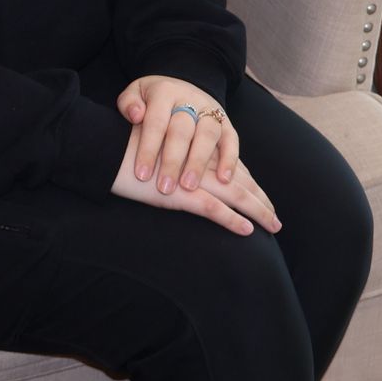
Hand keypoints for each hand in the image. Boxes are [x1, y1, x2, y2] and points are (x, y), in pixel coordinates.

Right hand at [110, 130, 279, 235]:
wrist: (104, 150)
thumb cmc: (126, 153)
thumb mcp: (156, 155)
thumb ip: (173, 161)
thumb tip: (182, 176)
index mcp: (195, 152)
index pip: (232, 169)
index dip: (250, 184)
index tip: (264, 200)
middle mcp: (200, 162)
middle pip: (241, 182)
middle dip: (260, 200)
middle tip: (277, 220)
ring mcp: (192, 178)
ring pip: (235, 195)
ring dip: (257, 212)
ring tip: (273, 226)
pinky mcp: (180, 193)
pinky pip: (213, 209)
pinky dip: (232, 220)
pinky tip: (247, 230)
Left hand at [116, 74, 238, 196]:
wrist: (182, 87)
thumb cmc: (152, 100)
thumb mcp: (135, 93)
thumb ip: (128, 103)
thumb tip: (136, 115)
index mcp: (164, 92)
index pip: (156, 121)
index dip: (148, 149)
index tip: (141, 175)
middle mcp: (190, 100)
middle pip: (182, 130)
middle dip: (173, 161)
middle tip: (165, 188)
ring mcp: (210, 111)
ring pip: (207, 135)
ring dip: (199, 162)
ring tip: (189, 187)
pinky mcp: (226, 123)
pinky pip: (231, 140)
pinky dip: (229, 159)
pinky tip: (223, 180)